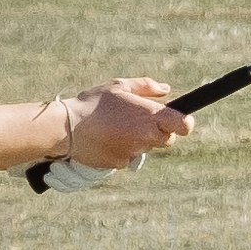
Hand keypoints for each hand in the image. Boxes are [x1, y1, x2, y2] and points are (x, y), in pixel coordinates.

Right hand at [66, 78, 187, 165]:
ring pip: (146, 148)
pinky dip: (122, 150)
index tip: (177, 120)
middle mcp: (146, 136)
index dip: (184, 123)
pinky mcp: (121, 163)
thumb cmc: (93, 102)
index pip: (184, 125)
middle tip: (137, 120)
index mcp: (150, 115)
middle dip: (158, 132)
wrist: (67, 127)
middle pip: (167, 139)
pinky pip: (128, 158)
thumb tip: (166, 90)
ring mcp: (134, 152)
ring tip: (116, 127)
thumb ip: (146, 86)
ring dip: (138, 140)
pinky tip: (106, 139)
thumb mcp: (119, 86)